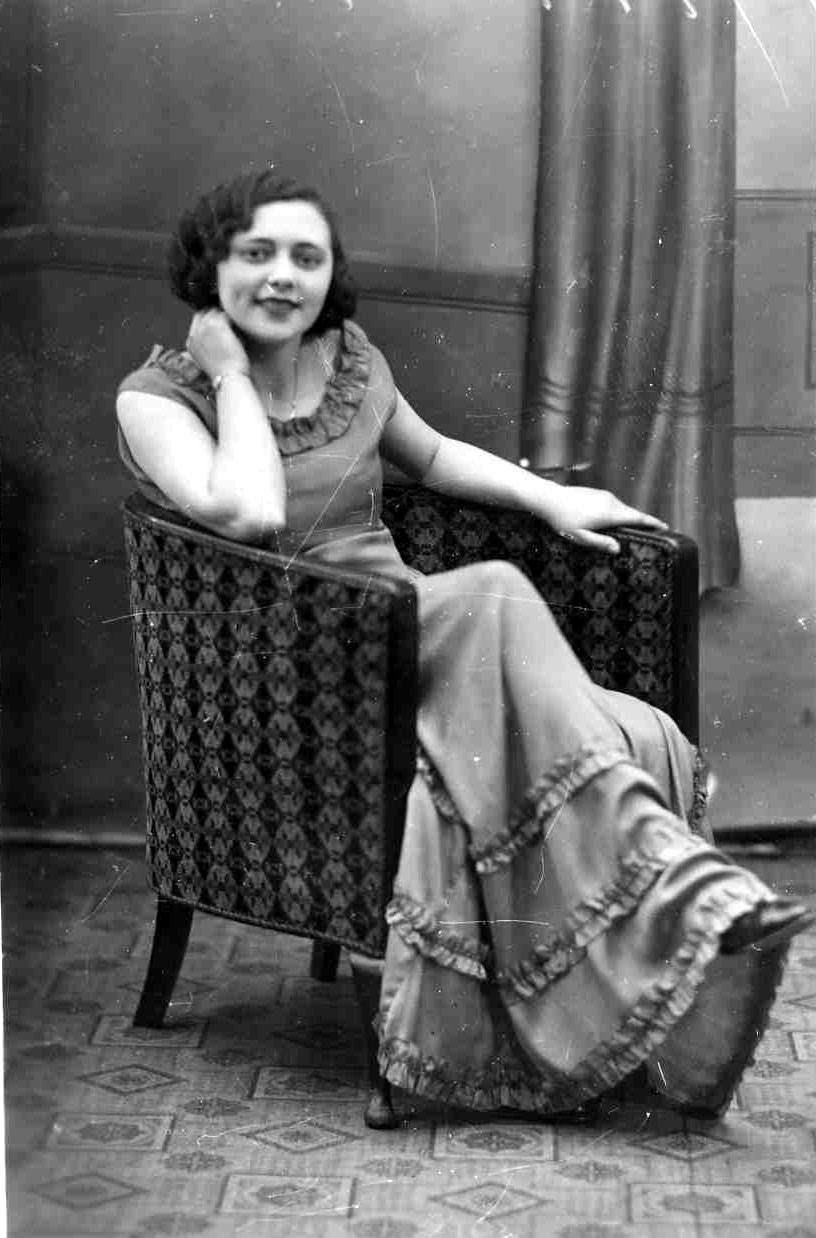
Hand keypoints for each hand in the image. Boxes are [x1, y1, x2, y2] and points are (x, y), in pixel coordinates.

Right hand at [186, 309, 250, 381]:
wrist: (228, 378)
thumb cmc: (223, 373)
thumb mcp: (207, 362)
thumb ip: (205, 347)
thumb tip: (214, 338)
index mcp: (191, 343)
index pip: (197, 321)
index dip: (209, 320)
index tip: (220, 324)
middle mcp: (195, 332)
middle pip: (205, 313)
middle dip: (216, 316)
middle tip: (229, 324)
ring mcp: (205, 327)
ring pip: (215, 312)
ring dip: (225, 318)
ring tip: (234, 329)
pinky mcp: (218, 324)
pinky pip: (226, 314)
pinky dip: (233, 321)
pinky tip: (239, 330)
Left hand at [544, 485, 667, 554]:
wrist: (549, 498)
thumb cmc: (563, 520)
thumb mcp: (580, 536)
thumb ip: (600, 542)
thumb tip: (618, 549)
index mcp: (610, 513)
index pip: (638, 518)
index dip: (653, 523)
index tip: (665, 527)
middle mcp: (611, 501)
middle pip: (633, 513)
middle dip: (643, 522)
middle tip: (654, 532)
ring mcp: (604, 495)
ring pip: (622, 508)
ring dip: (628, 518)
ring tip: (634, 530)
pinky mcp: (598, 493)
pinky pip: (614, 505)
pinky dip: (618, 513)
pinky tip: (612, 522)